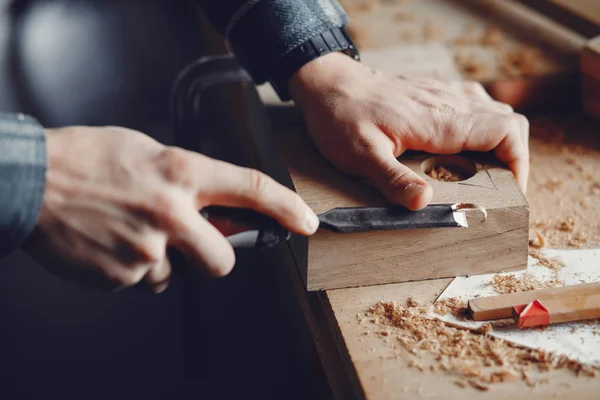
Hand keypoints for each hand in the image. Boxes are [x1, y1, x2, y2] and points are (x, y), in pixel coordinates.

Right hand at [24, 126, 318, 292]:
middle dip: (215, 257)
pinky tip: (113, 242)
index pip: (251, 189)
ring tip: (132, 231)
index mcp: (183, 174)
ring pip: (178, 274)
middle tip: (194, 243)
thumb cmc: (90, 158)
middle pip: (225, 260)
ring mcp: (148, 249)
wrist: (34, 180)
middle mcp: (172, 213)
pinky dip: (134, 268)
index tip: (306, 222)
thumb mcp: (150, 153)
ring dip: (164, 261)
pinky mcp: (124, 275)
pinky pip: (145, 282)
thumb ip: (189, 181)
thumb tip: (217, 206)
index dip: (286, 208)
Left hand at [289, 53, 528, 209]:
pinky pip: (472, 104)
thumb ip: (393, 180)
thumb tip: (424, 203)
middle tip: (499, 187)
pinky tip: (462, 144)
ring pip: (493, 112)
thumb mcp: (359, 155)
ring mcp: (441, 95)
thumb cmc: (339, 117)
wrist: (327, 82)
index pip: (504, 132)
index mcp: (438, 122)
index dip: (519, 162)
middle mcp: (447, 104)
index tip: (510, 190)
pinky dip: (481, 126)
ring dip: (499, 141)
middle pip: (508, 122)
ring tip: (483, 171)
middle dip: (514, 157)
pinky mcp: (431, 93)